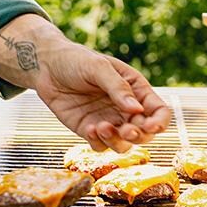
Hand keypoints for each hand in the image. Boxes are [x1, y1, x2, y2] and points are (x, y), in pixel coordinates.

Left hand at [0, 15, 171, 151]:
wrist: (46, 66)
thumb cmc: (76, 60)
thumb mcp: (98, 67)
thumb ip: (118, 87)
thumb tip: (138, 110)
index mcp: (136, 89)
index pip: (159, 110)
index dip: (160, 122)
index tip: (150, 126)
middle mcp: (125, 108)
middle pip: (145, 132)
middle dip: (139, 135)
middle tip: (127, 131)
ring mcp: (109, 121)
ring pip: (124, 144)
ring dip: (117, 141)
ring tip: (101, 128)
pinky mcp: (90, 131)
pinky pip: (100, 146)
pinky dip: (98, 142)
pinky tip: (89, 128)